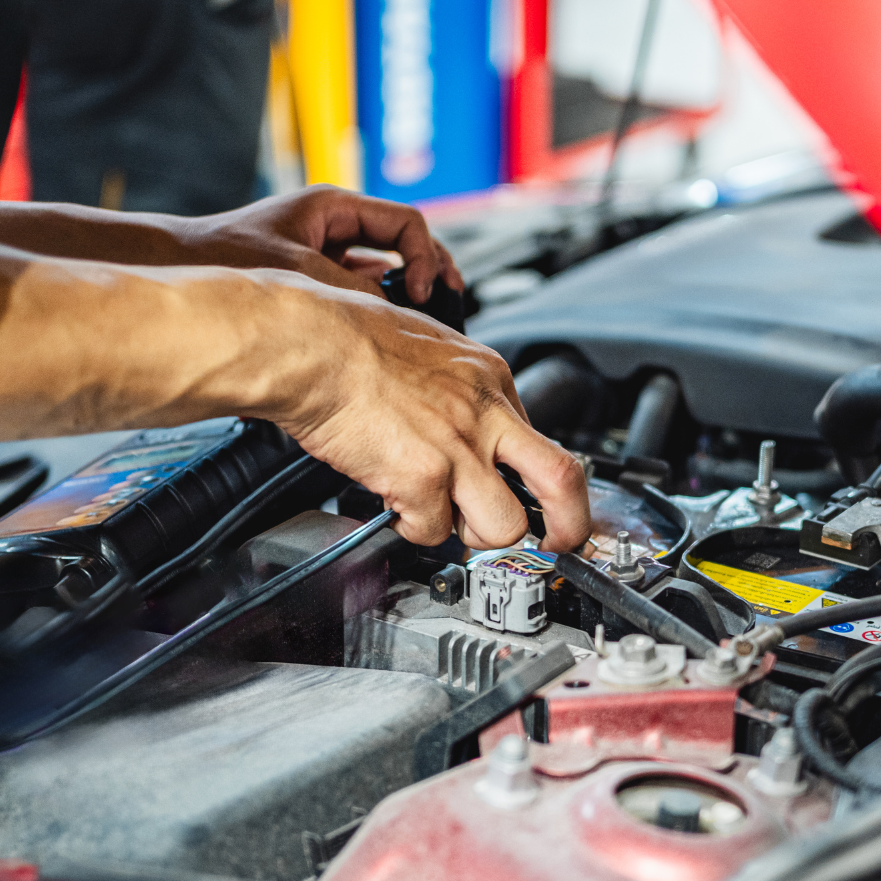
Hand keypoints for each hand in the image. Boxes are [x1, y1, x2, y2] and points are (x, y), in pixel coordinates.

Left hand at [176, 186, 463, 300]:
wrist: (183, 266)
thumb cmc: (226, 255)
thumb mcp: (298, 271)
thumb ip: (349, 289)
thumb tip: (392, 312)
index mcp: (334, 206)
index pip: (406, 222)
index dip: (425, 256)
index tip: (423, 290)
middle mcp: (334, 224)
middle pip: (404, 240)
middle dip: (430, 268)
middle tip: (447, 298)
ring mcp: (326, 249)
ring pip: (385, 264)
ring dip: (405, 288)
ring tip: (423, 314)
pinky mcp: (315, 275)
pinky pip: (361, 286)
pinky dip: (377, 302)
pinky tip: (382, 324)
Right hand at [246, 272, 589, 551]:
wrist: (311, 343)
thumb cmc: (349, 337)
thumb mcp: (430, 345)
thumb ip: (456, 389)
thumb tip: (461, 422)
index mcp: (489, 377)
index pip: (539, 439)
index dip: (532, 479)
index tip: (532, 496)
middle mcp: (484, 413)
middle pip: (560, 481)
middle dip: (569, 524)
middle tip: (560, 543)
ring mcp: (458, 448)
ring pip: (504, 526)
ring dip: (475, 534)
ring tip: (445, 517)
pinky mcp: (422, 478)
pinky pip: (433, 532)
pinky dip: (414, 528)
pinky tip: (396, 505)